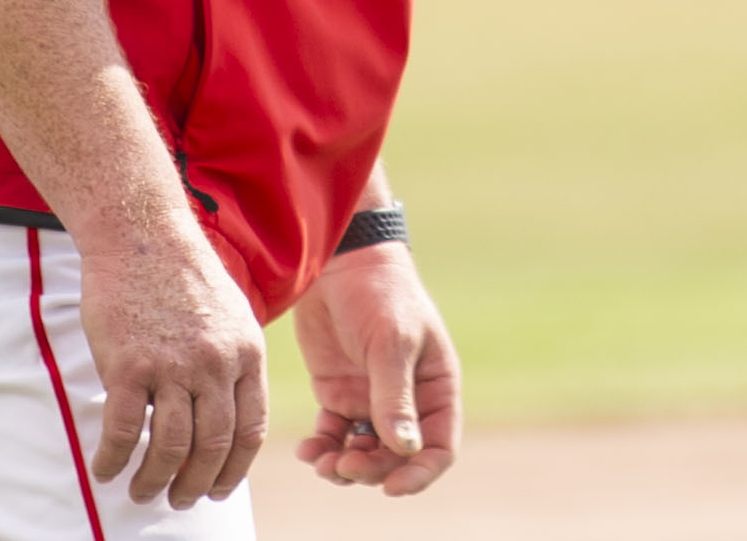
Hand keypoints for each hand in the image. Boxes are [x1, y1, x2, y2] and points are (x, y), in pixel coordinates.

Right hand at [78, 228, 270, 507]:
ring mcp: (172, 366)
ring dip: (155, 480)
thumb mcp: (233, 314)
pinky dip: (113, 459)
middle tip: (180, 501)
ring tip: (142, 492)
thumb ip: (234, 361)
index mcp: (246, 353)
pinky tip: (107, 469)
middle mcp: (215, 364)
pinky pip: (121, 430)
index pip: (249, 430)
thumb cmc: (184, 275)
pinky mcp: (129, 365)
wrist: (143, 235)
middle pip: (212, 445)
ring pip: (169, 446)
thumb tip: (230, 410)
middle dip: (196, 484)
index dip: (234, 469)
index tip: (218, 489)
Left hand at [290, 242, 461, 493]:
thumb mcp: (392, 341)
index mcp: (435, 386)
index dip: (420, 472)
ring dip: (345, 466)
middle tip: (344, 466)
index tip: (392, 486)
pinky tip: (308, 449)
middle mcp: (407, 398)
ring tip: (322, 462)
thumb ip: (395, 396)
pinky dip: (323, 450)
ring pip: (364, 453)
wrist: (338, 261)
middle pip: (397, 457)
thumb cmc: (380, 292)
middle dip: (372, 470)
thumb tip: (404, 449)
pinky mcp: (338, 393)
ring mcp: (371, 398)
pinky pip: (334, 437)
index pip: (439, 445)